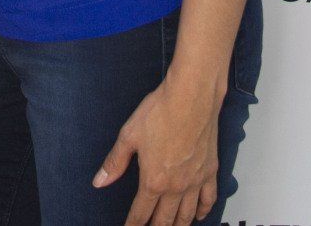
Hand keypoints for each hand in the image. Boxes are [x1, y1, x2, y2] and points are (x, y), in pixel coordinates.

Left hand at [93, 76, 220, 225]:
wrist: (191, 98)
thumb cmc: (161, 112)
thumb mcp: (128, 136)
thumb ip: (115, 163)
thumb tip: (99, 181)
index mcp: (153, 180)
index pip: (141, 213)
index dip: (133, 225)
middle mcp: (176, 187)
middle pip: (165, 220)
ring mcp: (196, 181)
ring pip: (188, 215)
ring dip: (178, 225)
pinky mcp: (210, 171)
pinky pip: (209, 200)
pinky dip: (203, 212)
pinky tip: (199, 216)